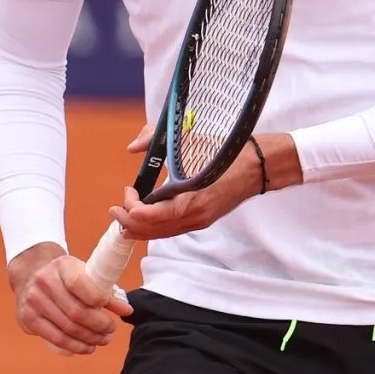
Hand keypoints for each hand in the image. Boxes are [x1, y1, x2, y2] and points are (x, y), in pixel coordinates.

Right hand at [8, 243, 132, 354]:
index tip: (114, 311)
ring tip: (103, 340)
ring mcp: (34, 301)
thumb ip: (105, 290)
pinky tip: (87, 347)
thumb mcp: (83, 273)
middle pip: (76, 311)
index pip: (80, 284)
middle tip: (111, 330)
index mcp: (62, 266)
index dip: (100, 300)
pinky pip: (55, 338)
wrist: (31, 274)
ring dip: (90, 338)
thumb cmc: (65, 275)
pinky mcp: (28, 319)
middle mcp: (44, 282)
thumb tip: (127, 310)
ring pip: (67, 328)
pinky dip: (75, 346)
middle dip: (99, 325)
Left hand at [113, 127, 302, 240]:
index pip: (148, 216)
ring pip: (160, 235)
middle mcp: (193, 217)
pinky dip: (154, 227)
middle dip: (127, 222)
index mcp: (189, 199)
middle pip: (150, 231)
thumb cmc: (225, 151)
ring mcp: (199, 221)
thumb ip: (155, 138)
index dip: (130, 207)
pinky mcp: (203, 220)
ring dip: (139, 228)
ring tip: (124, 216)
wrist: (258, 165)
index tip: (128, 189)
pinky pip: (172, 231)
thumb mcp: (188, 140)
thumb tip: (133, 147)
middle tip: (116, 208)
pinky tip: (147, 217)